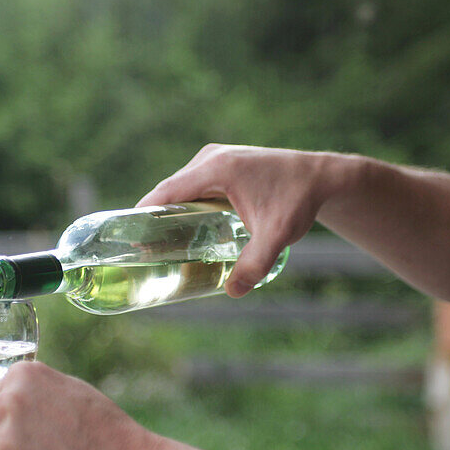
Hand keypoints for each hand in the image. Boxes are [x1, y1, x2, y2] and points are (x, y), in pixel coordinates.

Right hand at [138, 144, 340, 295]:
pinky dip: (184, 205)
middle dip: (154, 219)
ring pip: (181, 189)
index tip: (128, 239)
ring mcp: (216, 158)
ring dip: (169, 212)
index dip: (143, 214)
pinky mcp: (223, 164)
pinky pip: (193, 186)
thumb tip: (233, 291)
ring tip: (158, 245)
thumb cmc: (299, 200)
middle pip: (169, 191)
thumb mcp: (276, 235)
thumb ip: (255, 263)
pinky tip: (183, 229)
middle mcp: (211, 157)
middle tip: (143, 252)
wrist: (322, 177)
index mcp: (216, 167)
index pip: (165, 191)